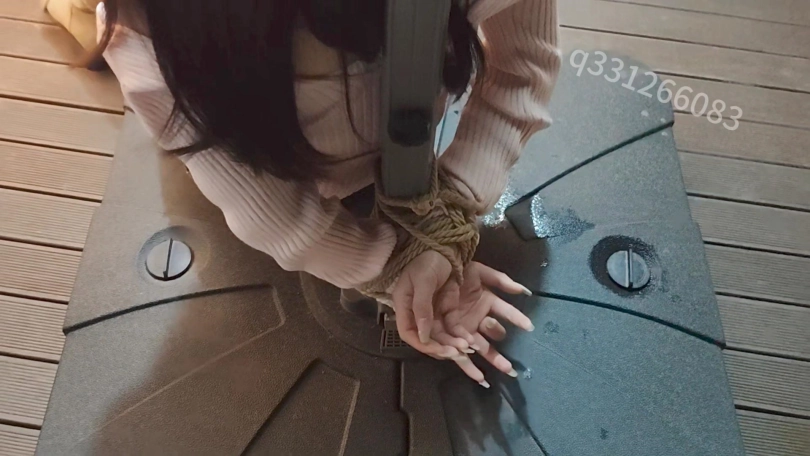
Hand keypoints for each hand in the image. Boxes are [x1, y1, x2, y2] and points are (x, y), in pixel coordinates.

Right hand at [392, 250, 462, 359]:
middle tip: (460, 352)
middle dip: (443, 347)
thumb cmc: (427, 259)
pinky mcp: (446, 309)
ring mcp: (432, 312)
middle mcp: (417, 313)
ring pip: (441, 335)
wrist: (443, 246)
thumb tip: (423, 335)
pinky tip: (472, 341)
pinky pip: (453, 327)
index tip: (440, 350)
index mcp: (404, 306)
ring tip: (468, 348)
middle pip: (427, 338)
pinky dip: (461, 335)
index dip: (423, 345)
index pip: (408, 333)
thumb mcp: (423, 280)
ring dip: (453, 344)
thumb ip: (422, 307)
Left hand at [432, 262, 533, 385]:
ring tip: (506, 371)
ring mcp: (465, 328)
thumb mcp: (478, 272)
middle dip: (503, 347)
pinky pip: (460, 353)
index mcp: (486, 301)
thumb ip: (501, 280)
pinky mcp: (450, 336)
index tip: (528, 326)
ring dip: (493, 359)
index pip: (506, 311)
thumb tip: (524, 291)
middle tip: (507, 359)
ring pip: (481, 347)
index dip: (517, 318)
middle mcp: (478, 317)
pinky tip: (481, 378)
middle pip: (494, 335)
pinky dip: (469, 365)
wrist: (429, 273)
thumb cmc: (453, 272)